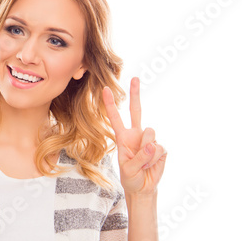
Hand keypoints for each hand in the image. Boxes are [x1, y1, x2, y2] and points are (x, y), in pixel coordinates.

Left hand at [102, 77, 166, 195]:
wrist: (143, 188)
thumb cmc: (131, 177)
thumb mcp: (128, 169)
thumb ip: (139, 157)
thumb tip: (152, 144)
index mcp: (122, 137)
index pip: (115, 117)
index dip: (110, 104)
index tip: (105, 89)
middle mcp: (135, 134)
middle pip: (136, 110)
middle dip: (135, 94)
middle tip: (135, 78)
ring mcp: (149, 139)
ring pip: (150, 133)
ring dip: (146, 151)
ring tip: (143, 163)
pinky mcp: (160, 147)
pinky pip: (158, 148)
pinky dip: (154, 159)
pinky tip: (151, 165)